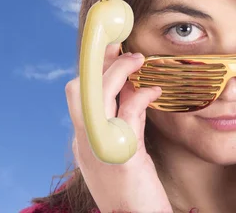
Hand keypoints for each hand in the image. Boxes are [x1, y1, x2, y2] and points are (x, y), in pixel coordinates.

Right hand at [65, 45, 172, 212]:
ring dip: (117, 71)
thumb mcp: (126, 148)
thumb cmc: (135, 190)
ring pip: (97, 96)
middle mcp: (86, 143)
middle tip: (121, 45)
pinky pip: (127, 114)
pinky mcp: (122, 157)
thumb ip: (127, 118)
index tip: (109, 47)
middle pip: (81, 89)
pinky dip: (140, 95)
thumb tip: (134, 88)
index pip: (82, 94)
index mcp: (84, 141)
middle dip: (99, 61)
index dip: (94, 67)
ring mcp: (101, 149)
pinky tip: (154, 91)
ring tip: (138, 60)